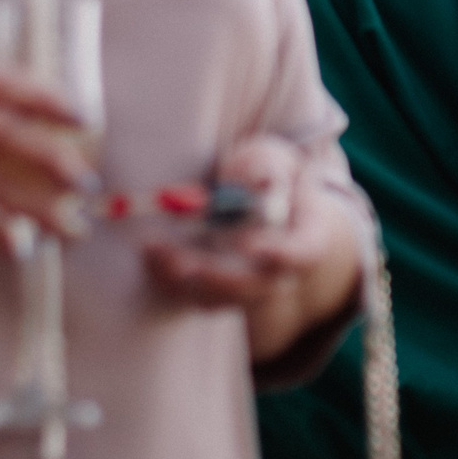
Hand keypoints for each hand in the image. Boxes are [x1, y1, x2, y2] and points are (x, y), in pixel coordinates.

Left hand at [142, 137, 364, 363]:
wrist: (246, 197)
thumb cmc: (265, 173)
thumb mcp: (272, 159)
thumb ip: (269, 169)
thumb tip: (263, 183)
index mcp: (307, 237)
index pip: (304, 254)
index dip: (281, 255)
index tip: (249, 246)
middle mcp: (281, 272)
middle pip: (257, 288)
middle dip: (218, 278)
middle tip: (184, 264)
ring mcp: (247, 288)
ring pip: (221, 299)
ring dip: (185, 281)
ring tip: (154, 250)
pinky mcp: (214, 292)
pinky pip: (193, 297)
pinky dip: (169, 281)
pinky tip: (151, 255)